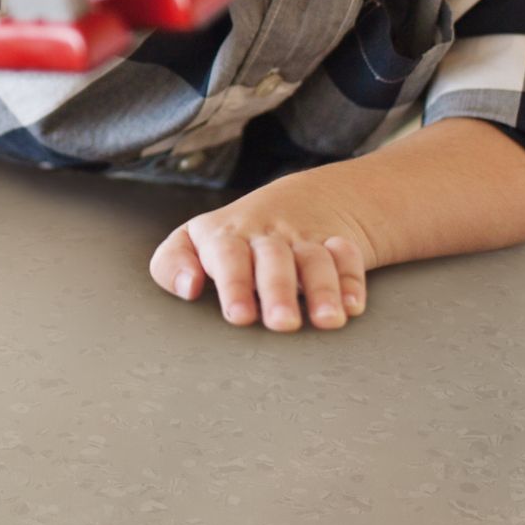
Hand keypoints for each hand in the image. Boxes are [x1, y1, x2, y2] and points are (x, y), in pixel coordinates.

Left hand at [148, 172, 376, 331]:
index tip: (239, 316)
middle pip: (274, 259)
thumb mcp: (192, 241)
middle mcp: (265, 236)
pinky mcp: (336, 243)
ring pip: (314, 259)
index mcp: (225, 236)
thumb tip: (188, 288)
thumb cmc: (230, 239)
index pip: (227, 255)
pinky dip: (352, 279)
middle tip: (282, 324)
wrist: (300, 200)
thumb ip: (171, 265)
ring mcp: (303, 239)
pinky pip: (347, 256)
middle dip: (279, 291)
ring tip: (328, 321)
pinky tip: (353, 306)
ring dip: (323, 289)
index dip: (234, 283)